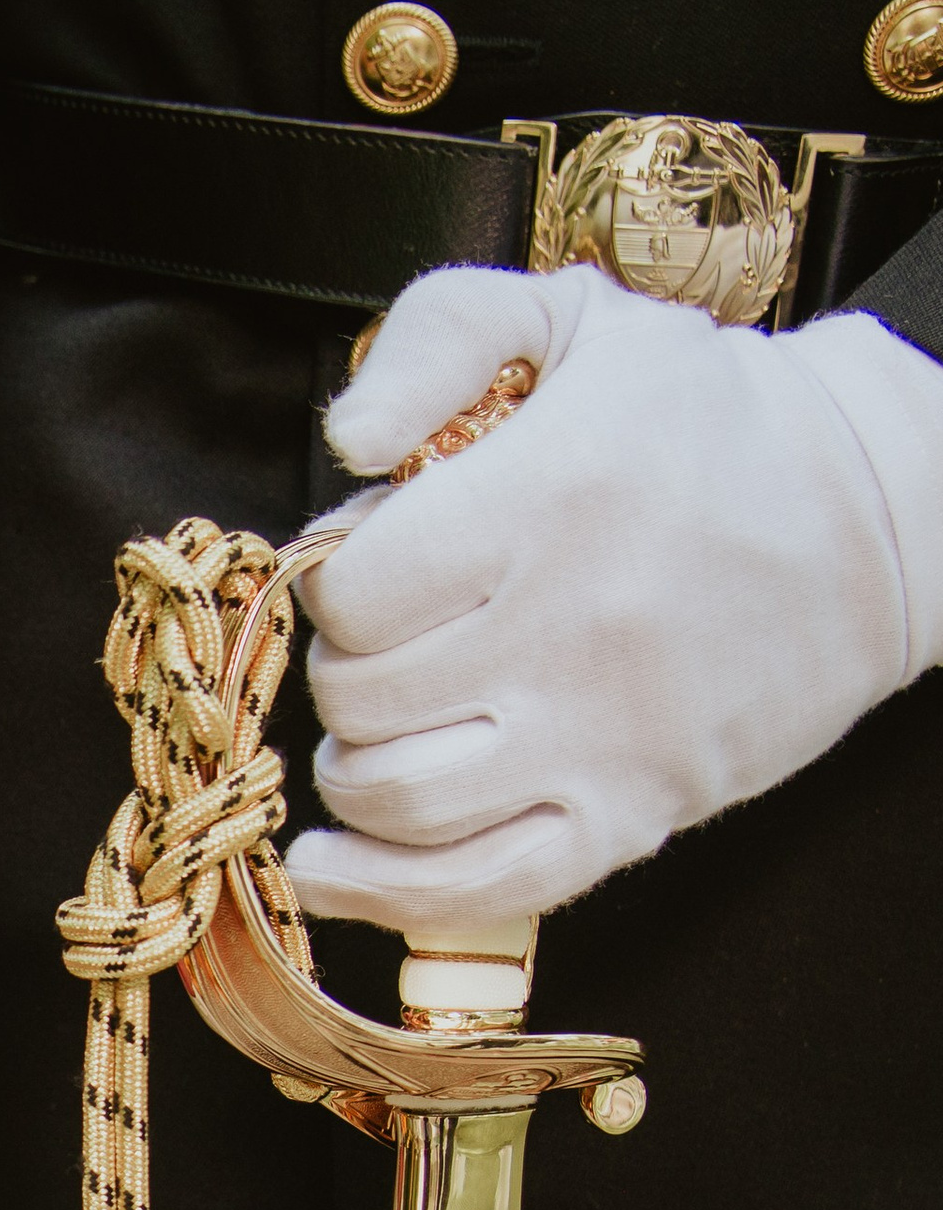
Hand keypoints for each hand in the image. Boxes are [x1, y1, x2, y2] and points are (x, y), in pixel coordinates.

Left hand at [284, 263, 942, 932]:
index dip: (335, 585)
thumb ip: (435, 339)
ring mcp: (603, 738)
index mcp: (550, 499)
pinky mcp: (633, 816)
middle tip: (383, 647)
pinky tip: (329, 867)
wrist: (880, 512)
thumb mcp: (570, 317)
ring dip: (353, 776)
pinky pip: (476, 886)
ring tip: (375, 733)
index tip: (368, 568)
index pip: (357, 593)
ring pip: (400, 800)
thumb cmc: (702, 415)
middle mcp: (572, 631)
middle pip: (364, 700)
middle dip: (344, 673)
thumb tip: (348, 436)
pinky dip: (382, 891)